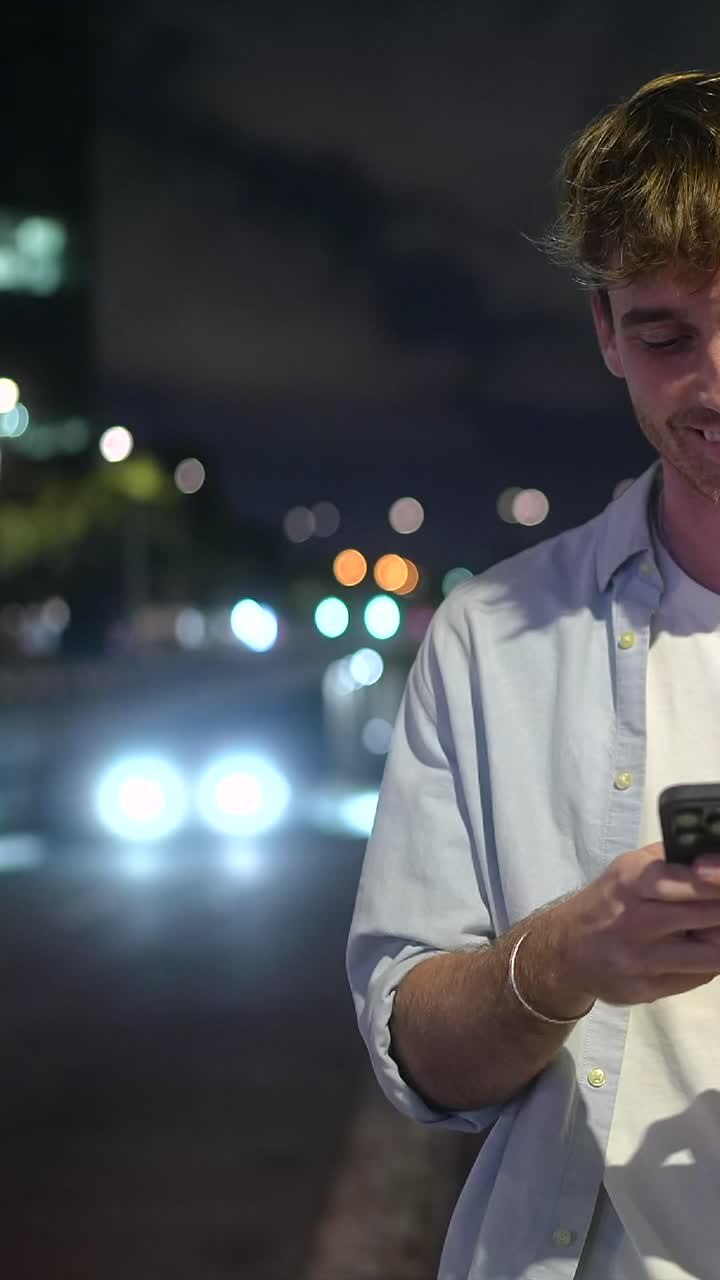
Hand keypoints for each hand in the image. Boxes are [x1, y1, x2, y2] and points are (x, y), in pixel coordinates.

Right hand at [552, 842, 719, 1005]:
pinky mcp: (646, 988)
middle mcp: (636, 920)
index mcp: (633, 881)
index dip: (719, 881)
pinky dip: (708, 963)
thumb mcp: (628, 868)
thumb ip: (670, 859)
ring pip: (711, 954)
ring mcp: (641, 958)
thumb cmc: (607, 902)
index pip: (692, 881)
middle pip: (708, 916)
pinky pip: (697, 977)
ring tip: (714, 931)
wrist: (564, 950)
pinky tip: (700, 951)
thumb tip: (713, 857)